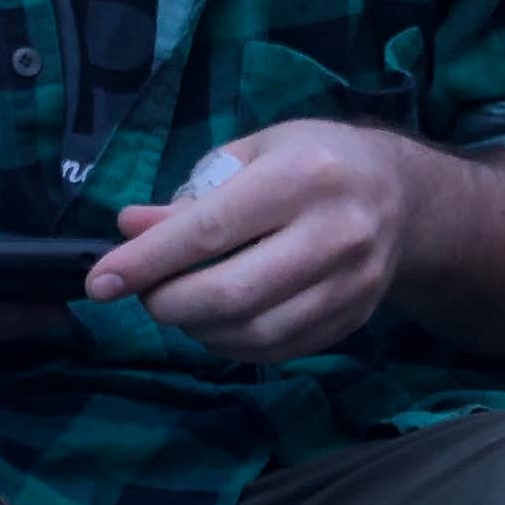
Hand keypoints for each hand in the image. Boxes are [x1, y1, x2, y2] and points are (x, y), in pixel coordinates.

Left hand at [87, 118, 419, 359]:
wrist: (403, 195)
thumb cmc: (314, 161)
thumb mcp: (252, 154)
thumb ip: (191, 195)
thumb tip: (129, 230)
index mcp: (305, 175)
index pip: (211, 230)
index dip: (148, 261)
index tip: (100, 282)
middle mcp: (336, 232)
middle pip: (233, 292)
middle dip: (170, 303)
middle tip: (146, 295)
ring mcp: (352, 283)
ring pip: (255, 332)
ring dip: (198, 329)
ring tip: (180, 307)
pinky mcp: (356, 318)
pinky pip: (280, 349)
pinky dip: (233, 345)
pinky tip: (216, 324)